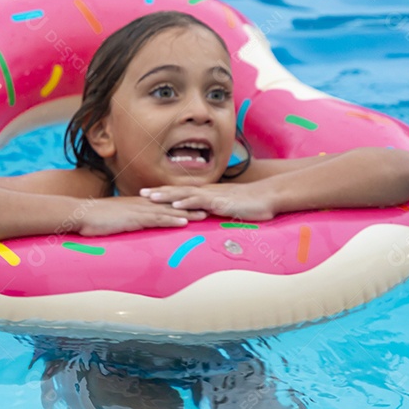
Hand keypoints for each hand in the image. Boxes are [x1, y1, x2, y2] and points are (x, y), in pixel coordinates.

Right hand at [77, 197, 207, 236]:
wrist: (80, 214)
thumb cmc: (94, 218)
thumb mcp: (115, 219)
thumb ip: (126, 220)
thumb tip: (132, 226)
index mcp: (137, 203)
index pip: (163, 202)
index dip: (181, 203)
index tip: (196, 204)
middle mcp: (141, 203)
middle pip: (170, 204)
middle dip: (190, 205)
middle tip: (208, 206)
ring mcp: (138, 210)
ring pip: (168, 210)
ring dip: (187, 212)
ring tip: (204, 214)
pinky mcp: (133, 218)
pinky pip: (156, 219)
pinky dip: (171, 220)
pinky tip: (184, 222)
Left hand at [140, 183, 275, 221]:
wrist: (268, 197)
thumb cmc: (250, 205)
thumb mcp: (229, 209)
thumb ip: (216, 212)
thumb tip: (207, 218)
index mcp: (208, 194)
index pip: (182, 192)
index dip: (165, 193)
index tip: (149, 194)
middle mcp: (207, 192)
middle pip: (178, 190)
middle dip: (159, 192)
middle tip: (140, 193)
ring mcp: (213, 195)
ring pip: (185, 193)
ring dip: (167, 195)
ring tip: (150, 197)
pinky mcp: (220, 201)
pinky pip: (201, 201)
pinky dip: (187, 202)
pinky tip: (175, 204)